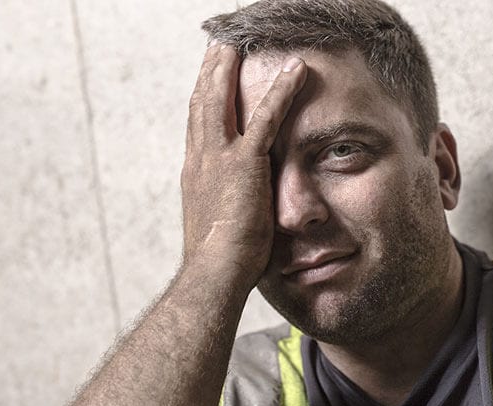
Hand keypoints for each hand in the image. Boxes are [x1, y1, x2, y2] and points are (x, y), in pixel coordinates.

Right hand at [180, 43, 305, 288]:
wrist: (212, 274)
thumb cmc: (217, 268)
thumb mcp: (218, 233)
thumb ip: (226, 215)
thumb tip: (234, 221)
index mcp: (195, 177)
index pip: (198, 130)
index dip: (202, 104)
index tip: (205, 84)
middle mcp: (201, 160)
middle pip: (203, 104)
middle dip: (210, 74)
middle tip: (216, 49)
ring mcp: (219, 159)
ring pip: (224, 100)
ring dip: (233, 69)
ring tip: (242, 44)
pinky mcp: (245, 164)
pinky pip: (267, 118)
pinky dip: (282, 90)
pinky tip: (297, 70)